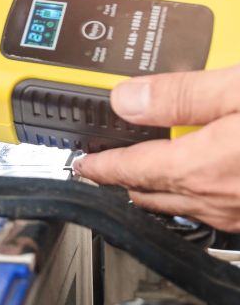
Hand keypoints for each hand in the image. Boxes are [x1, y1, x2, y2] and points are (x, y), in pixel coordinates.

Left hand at [73, 66, 239, 231]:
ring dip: (157, 187)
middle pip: (149, 192)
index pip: (128, 170)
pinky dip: (194, 191)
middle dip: (123, 178)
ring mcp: (238, 214)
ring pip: (180, 205)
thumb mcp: (239, 90)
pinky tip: (202, 175)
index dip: (98, 165)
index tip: (81, 164)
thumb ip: (180, 94)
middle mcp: (216, 200)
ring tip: (144, 169)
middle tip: (104, 164)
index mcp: (199, 168)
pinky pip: (212, 209)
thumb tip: (128, 98)